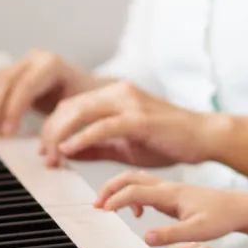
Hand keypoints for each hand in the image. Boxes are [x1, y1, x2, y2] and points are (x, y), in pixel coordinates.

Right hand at [0, 49, 103, 135]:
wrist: (84, 89)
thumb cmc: (84, 100)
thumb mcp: (78, 109)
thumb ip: (62, 123)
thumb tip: (49, 145)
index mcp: (52, 64)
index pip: (26, 85)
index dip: (13, 110)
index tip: (9, 132)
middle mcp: (35, 59)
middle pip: (5, 81)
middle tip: (0, 134)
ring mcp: (22, 63)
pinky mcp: (12, 72)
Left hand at [38, 81, 215, 168]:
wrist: (202, 137)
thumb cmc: (167, 141)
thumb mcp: (124, 144)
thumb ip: (96, 146)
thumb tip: (67, 153)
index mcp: (114, 94)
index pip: (71, 104)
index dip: (52, 127)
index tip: (45, 151)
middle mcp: (119, 91)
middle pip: (70, 105)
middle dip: (50, 131)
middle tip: (44, 156)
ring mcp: (129, 102)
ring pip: (80, 111)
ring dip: (60, 135)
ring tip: (52, 155)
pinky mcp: (139, 118)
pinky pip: (102, 126)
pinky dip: (81, 138)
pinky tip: (69, 150)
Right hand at [94, 171, 245, 245]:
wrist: (237, 207)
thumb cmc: (221, 217)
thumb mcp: (198, 230)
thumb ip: (171, 234)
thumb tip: (146, 237)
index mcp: (171, 193)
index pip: (135, 190)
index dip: (116, 200)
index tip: (102, 212)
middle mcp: (167, 186)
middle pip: (129, 177)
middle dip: (109, 188)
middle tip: (96, 206)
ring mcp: (168, 188)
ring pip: (135, 179)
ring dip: (117, 189)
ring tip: (106, 207)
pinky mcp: (170, 193)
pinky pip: (143, 187)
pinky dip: (130, 195)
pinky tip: (136, 213)